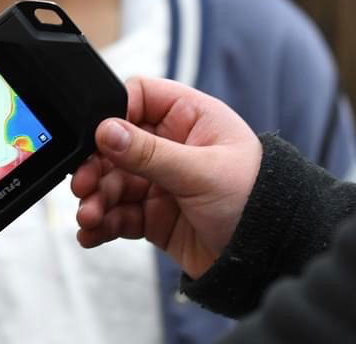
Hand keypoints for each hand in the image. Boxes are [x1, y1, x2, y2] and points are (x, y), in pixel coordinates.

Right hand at [71, 78, 261, 278]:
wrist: (272, 258)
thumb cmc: (257, 201)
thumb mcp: (202, 172)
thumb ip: (150, 152)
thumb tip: (107, 130)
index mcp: (190, 118)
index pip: (139, 98)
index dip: (113, 114)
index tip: (97, 137)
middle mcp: (172, 146)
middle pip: (116, 145)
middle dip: (96, 166)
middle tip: (83, 184)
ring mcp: (162, 182)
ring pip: (113, 182)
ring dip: (96, 198)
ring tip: (89, 216)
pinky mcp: (155, 216)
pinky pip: (119, 214)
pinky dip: (102, 222)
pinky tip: (92, 231)